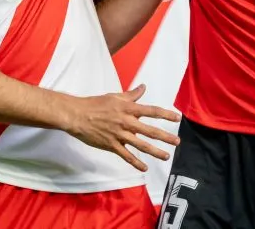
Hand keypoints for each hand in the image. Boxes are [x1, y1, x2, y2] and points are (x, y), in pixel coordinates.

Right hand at [63, 84, 180, 171]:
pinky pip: (126, 156)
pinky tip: (144, 168)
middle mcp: (126, 122)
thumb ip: (131, 94)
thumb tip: (143, 87)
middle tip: (177, 142)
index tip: (177, 118)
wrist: (77, 115)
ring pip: (141, 145)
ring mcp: (119, 135)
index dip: (166, 114)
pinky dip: (136, 162)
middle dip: (165, 137)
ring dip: (155, 151)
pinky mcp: (112, 145)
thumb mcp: (115, 96)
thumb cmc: (96, 104)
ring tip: (166, 156)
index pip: (151, 111)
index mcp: (128, 109)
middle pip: (150, 130)